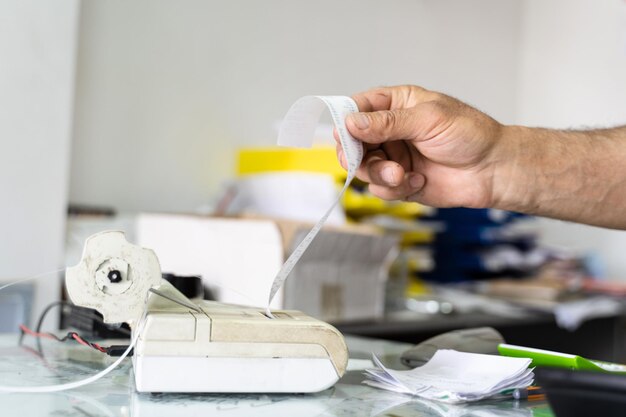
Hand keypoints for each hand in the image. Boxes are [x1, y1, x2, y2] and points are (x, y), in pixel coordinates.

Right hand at [336, 85, 504, 207]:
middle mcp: (391, 131)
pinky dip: (395, 189)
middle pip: (353, 142)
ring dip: (379, 174)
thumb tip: (351, 122)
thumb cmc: (470, 134)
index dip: (346, 120)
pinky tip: (419, 181)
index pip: (358, 108)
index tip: (345, 133)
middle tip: (361, 161)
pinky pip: (381, 189)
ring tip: (401, 175)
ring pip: (364, 168)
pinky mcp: (401, 182)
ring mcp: (394, 157)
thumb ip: (387, 122)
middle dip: (356, 155)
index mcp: (397, 105)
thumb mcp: (428, 119)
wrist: (493, 170)